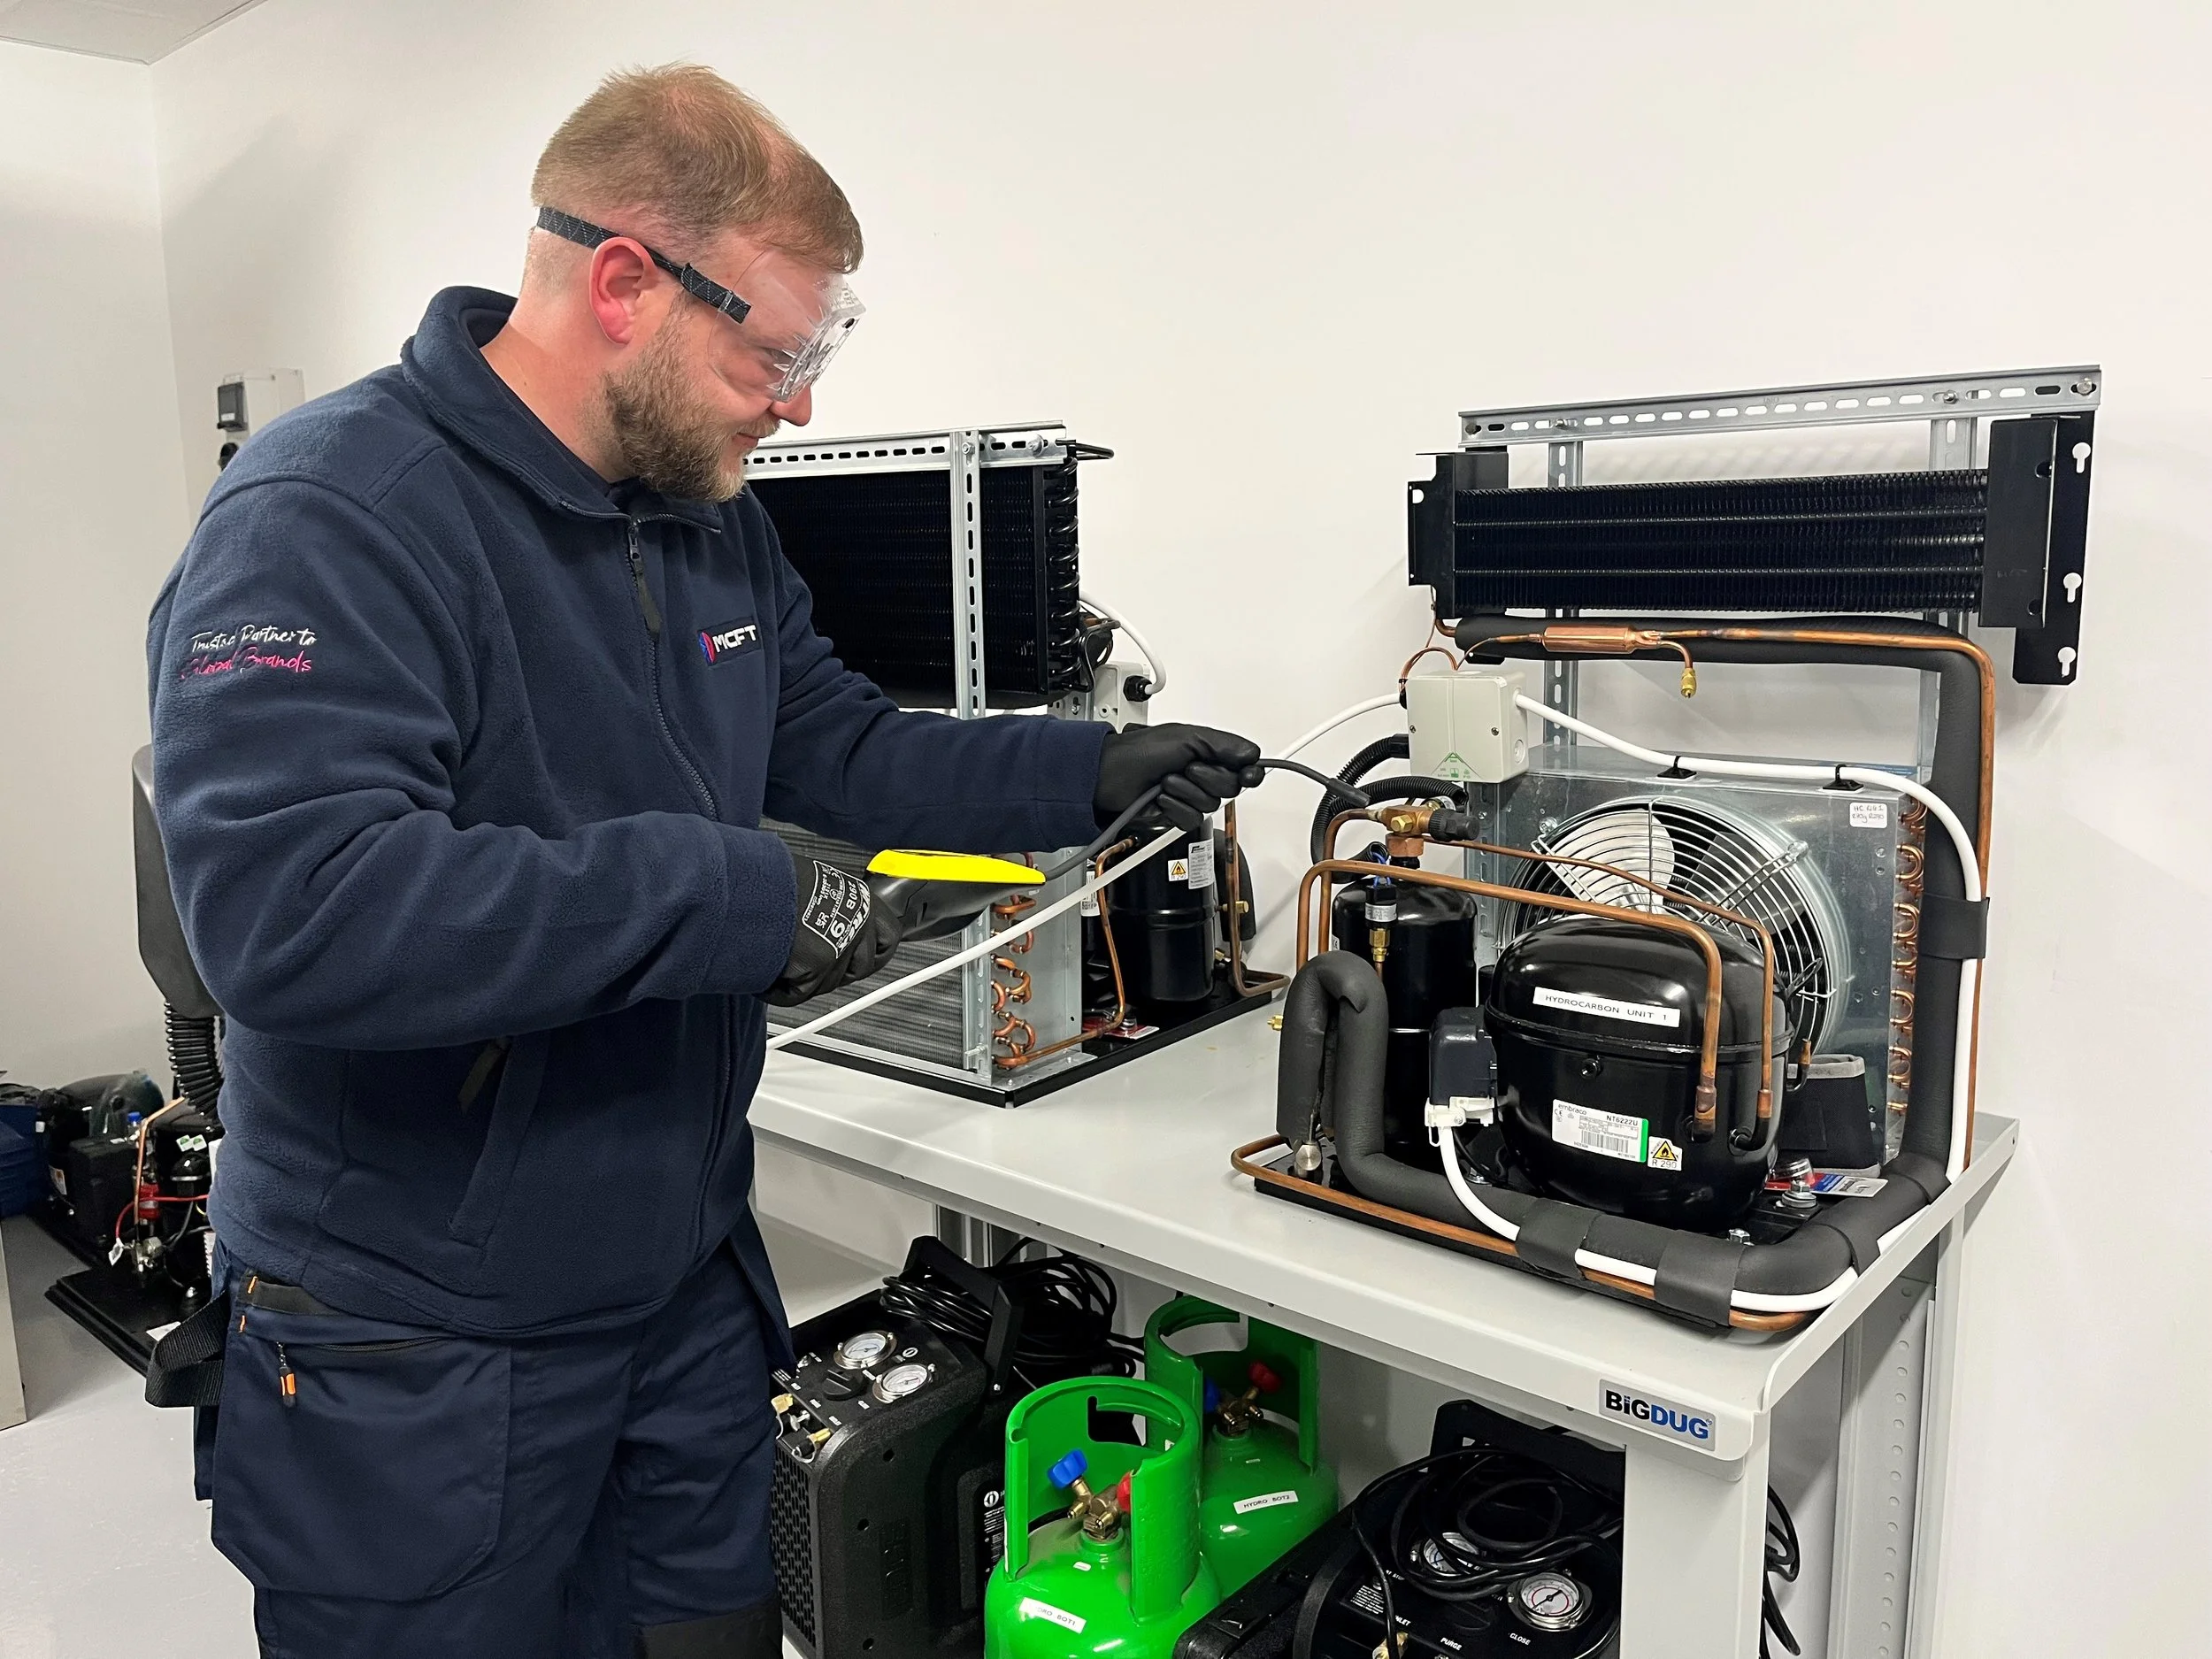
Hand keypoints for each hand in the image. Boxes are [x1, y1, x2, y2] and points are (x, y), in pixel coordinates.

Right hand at [766, 851, 906, 1006]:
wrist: (751, 882)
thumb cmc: (776, 876)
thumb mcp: (818, 882)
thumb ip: (834, 906)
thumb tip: (831, 921)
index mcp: (861, 900)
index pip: (888, 938)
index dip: (869, 952)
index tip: (857, 956)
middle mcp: (857, 922)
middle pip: (860, 968)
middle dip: (836, 971)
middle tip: (809, 963)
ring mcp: (840, 945)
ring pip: (829, 983)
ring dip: (804, 980)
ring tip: (780, 961)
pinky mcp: (817, 963)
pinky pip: (798, 993)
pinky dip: (778, 990)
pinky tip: (766, 975)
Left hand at [1093, 723, 1263, 835]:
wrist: (1109, 777)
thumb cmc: (1138, 751)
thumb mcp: (1185, 737)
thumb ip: (1224, 745)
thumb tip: (1251, 754)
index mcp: (1207, 752)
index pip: (1243, 765)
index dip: (1249, 771)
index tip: (1248, 773)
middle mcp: (1201, 774)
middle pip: (1231, 787)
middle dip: (1207, 778)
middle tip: (1186, 768)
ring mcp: (1189, 795)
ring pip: (1210, 805)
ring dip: (1185, 792)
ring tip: (1165, 782)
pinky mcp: (1176, 815)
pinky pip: (1191, 820)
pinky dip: (1175, 808)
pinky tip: (1161, 798)